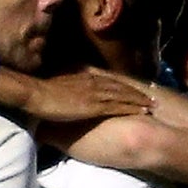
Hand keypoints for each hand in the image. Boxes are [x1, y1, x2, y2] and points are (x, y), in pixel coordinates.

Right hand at [11, 67, 154, 123]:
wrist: (36, 94)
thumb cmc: (40, 93)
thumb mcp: (56, 87)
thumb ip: (65, 90)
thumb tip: (66, 96)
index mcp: (85, 78)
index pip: (109, 80)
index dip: (123, 85)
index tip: (134, 89)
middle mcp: (94, 82)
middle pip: (120, 86)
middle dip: (136, 91)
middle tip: (151, 96)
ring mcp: (96, 93)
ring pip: (124, 95)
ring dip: (140, 99)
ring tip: (152, 104)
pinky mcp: (95, 106)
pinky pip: (119, 106)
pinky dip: (133, 107)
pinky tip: (143, 110)